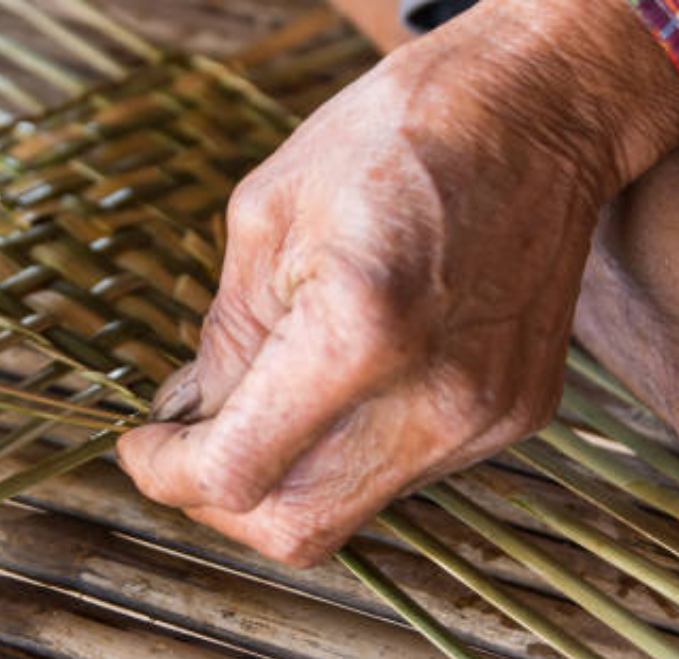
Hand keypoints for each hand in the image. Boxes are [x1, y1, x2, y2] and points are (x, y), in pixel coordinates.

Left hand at [118, 0, 678, 565]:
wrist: (535, 111)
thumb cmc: (391, 137)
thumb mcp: (265, 218)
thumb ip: (224, 340)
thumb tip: (189, 420)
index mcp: (360, 330)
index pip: (237, 472)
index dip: (168, 474)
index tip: (143, 446)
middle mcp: (435, 397)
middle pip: (296, 527)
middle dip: (219, 501)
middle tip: (187, 446)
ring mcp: (485, 417)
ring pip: (349, 511)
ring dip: (283, 478)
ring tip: (259, 404)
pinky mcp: (514, 417)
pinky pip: (401, 472)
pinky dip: (345, 450)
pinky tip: (335, 388)